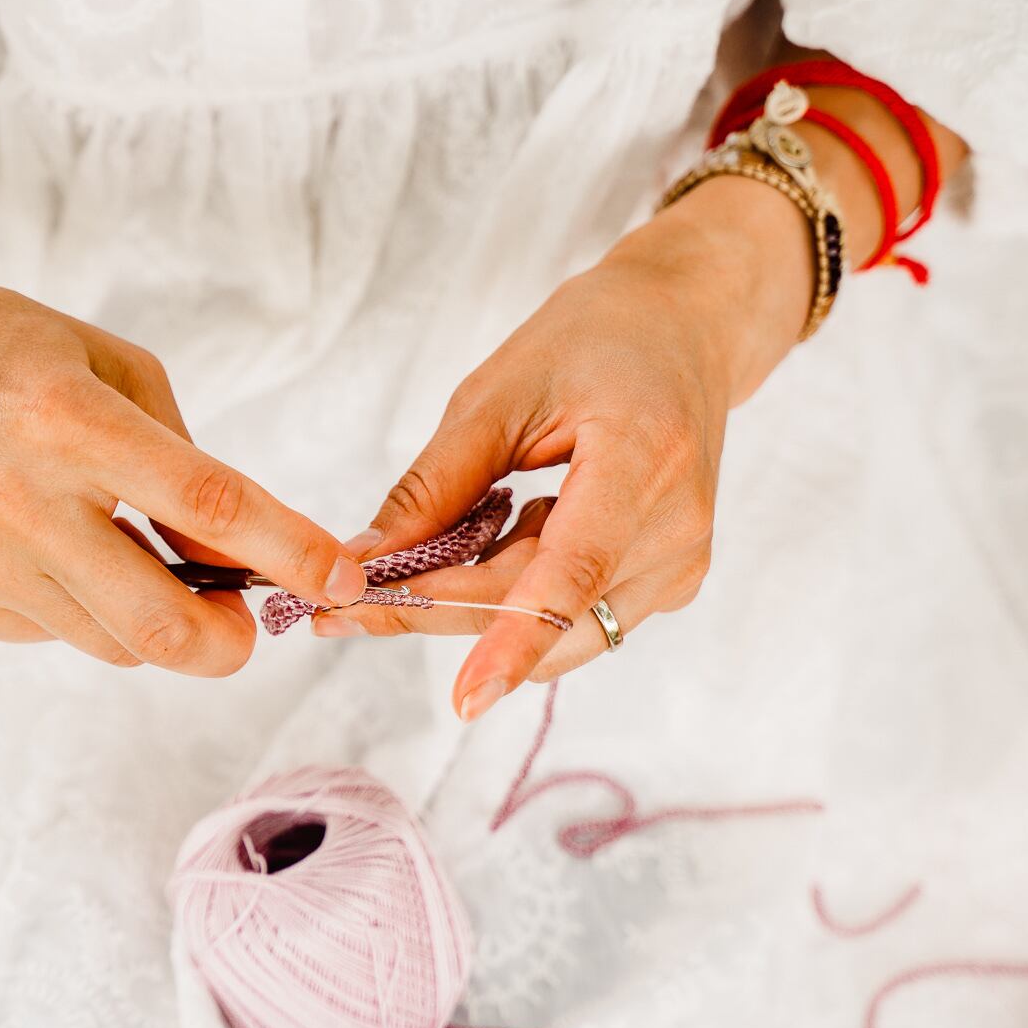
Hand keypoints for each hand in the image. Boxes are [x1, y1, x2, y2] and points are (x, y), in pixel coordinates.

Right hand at [0, 133, 367, 668]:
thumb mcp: (102, 358)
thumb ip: (174, 447)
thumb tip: (226, 537)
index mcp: (69, 424)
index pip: (205, 508)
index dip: (289, 553)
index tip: (343, 578)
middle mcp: (22, 505)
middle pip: (159, 626)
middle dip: (230, 643)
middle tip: (248, 619)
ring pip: (113, 642)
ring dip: (158, 620)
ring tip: (148, 562)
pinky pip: (56, 632)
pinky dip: (86, 607)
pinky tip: (64, 550)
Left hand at [318, 174, 816, 718]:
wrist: (686, 329)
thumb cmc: (595, 340)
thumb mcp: (499, 391)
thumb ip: (435, 484)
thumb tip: (367, 560)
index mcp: (642, 460)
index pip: (573, 574)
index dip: (513, 639)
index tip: (463, 698)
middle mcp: (677, 528)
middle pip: (545, 610)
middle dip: (442, 613)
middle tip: (341, 610)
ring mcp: (681, 564)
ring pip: (556, 628)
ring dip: (479, 601)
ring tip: (454, 524)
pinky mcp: (671, 582)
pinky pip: (577, 614)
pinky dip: (520, 589)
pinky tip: (514, 521)